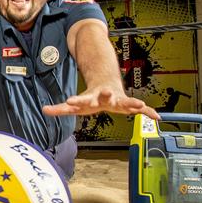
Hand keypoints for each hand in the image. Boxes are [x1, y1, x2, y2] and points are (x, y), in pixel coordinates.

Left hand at [42, 86, 159, 119]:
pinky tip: (158, 118)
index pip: (82, 99)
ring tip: (139, 105)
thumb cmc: (90, 99)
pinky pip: (141, 109)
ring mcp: (119, 99)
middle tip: (107, 93)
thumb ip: (59, 109)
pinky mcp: (129, 103)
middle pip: (105, 96)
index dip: (76, 100)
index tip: (70, 100)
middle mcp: (105, 97)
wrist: (107, 84)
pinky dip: (149, 112)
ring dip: (132, 102)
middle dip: (106, 95)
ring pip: (126, 101)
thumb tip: (43, 110)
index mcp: (91, 98)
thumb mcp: (75, 104)